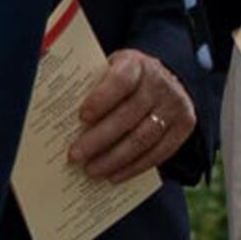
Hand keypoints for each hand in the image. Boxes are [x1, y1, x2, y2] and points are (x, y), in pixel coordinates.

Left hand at [67, 48, 193, 182]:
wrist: (164, 79)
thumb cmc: (123, 79)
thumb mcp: (107, 69)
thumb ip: (88, 84)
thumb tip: (56, 111)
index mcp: (136, 64)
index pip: (120, 81)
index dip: (101, 99)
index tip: (81, 117)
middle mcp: (159, 83)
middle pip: (128, 115)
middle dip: (99, 139)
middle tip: (75, 156)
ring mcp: (175, 105)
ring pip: (143, 138)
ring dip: (114, 159)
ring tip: (91, 170)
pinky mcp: (185, 125)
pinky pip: (159, 152)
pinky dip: (135, 167)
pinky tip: (114, 175)